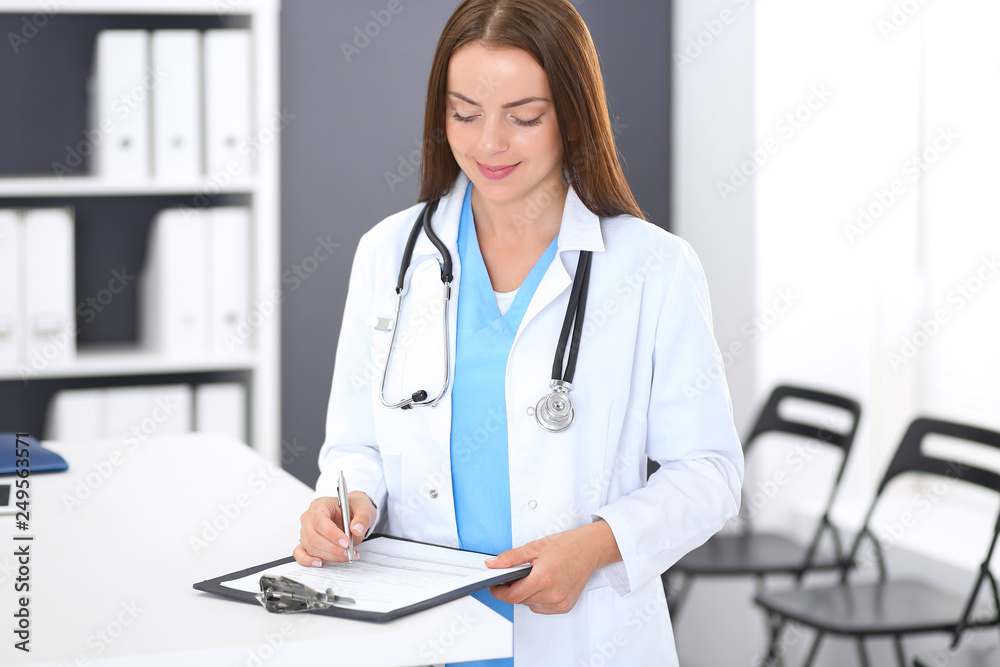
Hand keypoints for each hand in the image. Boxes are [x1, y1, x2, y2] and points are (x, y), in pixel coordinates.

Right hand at [293, 491, 375, 565]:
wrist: (353, 513)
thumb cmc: (354, 509)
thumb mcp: (364, 509)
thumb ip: (362, 518)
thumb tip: (356, 529)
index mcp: (321, 505)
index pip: (320, 520)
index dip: (332, 534)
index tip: (346, 543)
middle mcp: (310, 517)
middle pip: (313, 536)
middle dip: (332, 548)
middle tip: (348, 552)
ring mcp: (306, 530)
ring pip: (310, 547)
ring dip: (328, 555)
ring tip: (346, 556)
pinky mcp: (306, 542)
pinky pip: (300, 553)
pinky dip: (307, 560)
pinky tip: (320, 563)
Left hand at [486, 520, 621, 614]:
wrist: (589, 549)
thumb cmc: (566, 546)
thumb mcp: (534, 547)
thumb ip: (511, 558)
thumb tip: (492, 564)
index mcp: (544, 577)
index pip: (512, 595)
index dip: (499, 591)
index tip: (494, 585)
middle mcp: (553, 593)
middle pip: (520, 600)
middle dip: (513, 589)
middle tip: (516, 575)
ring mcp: (560, 602)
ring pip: (530, 605)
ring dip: (526, 595)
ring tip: (534, 578)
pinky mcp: (565, 606)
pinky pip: (542, 608)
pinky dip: (538, 599)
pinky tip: (544, 585)